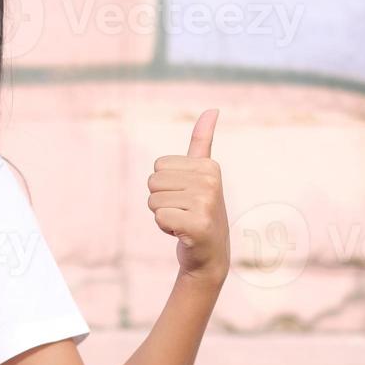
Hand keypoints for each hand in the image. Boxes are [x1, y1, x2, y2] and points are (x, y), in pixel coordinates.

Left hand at [147, 108, 229, 284]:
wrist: (210, 254)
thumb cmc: (200, 211)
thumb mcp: (202, 174)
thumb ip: (202, 142)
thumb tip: (211, 109)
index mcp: (208, 166)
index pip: (158, 166)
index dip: (165, 185)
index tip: (185, 197)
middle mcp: (210, 181)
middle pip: (153, 182)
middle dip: (162, 201)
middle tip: (183, 212)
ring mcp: (206, 202)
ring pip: (153, 201)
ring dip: (163, 216)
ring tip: (183, 221)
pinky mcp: (199, 224)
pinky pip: (159, 217)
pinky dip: (165, 229)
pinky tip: (183, 233)